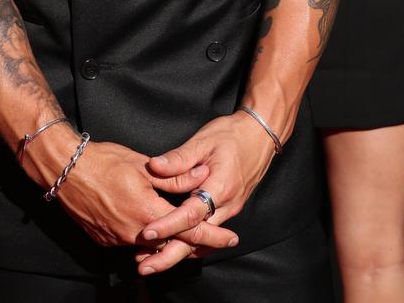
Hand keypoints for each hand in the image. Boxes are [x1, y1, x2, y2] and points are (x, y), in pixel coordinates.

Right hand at [53, 139, 235, 254]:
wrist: (65, 171)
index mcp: (148, 211)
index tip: (230, 239)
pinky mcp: (105, 240)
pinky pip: (133, 244)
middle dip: (195, 244)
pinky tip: (152, 229)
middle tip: (214, 242)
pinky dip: (147, 239)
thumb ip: (174, 176)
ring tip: (187, 236)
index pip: (189, 229)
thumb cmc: (104, 161)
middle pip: (173, 245)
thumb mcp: (142, 164)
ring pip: (153, 247)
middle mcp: (135, 233)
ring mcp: (118, 239)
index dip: (212, 236)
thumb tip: (201, 178)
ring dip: (170, 242)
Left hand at [134, 113, 276, 274]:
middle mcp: (226, 205)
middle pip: (197, 239)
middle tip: (143, 268)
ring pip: (202, 240)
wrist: (259, 136)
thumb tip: (154, 166)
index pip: (191, 214)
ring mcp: (229, 210)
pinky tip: (172, 247)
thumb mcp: (203, 140)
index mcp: (220, 187)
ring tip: (150, 261)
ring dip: (177, 253)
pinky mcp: (227, 210)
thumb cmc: (231, 135)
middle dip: (169, 256)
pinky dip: (190, 244)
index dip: (168, 225)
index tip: (147, 233)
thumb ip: (179, 158)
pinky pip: (207, 233)